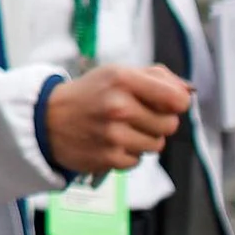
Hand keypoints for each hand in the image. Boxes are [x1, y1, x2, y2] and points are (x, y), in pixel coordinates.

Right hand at [43, 63, 194, 174]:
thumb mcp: (116, 73)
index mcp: (123, 79)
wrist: (47, 119)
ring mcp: (114, 134)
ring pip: (157, 145)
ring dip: (144, 139)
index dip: (177, 103)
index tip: (168, 103)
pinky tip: (112, 142)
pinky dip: (129, 153)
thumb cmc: (88, 95)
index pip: (177, 99)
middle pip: (170, 125)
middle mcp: (119, 106)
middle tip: (137, 116)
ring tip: (122, 129)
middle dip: (158, 122)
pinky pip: (139, 160)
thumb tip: (187, 91)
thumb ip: (155, 77)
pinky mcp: (109, 157)